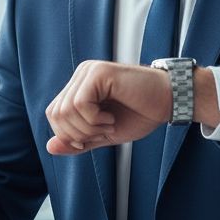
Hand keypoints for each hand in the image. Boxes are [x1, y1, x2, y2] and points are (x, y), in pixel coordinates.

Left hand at [45, 61, 171, 155]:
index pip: (54, 114)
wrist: (169, 102)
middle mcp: (81, 75)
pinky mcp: (99, 73)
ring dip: (87, 128)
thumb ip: (78, 140)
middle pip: (56, 114)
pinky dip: (94, 120)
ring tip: (109, 125)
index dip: (68, 135)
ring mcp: (89, 71)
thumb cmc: (141, 114)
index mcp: (80, 87)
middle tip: (102, 132)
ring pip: (65, 110)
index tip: (92, 139)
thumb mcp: (103, 134)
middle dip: (77, 134)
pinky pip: (79, 104)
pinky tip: (111, 118)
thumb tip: (49, 147)